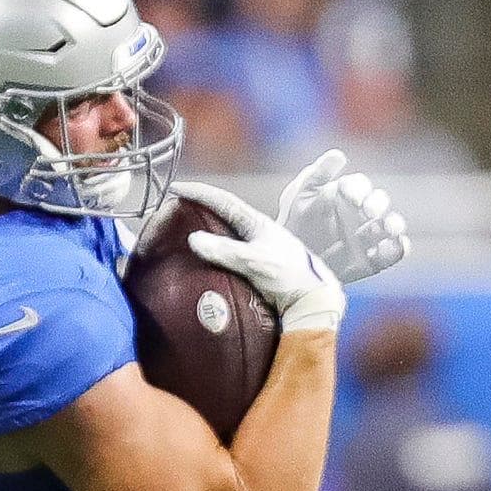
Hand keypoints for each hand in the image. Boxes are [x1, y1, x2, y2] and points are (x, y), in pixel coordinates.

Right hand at [170, 181, 344, 332]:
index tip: (176, 188)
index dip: (198, 193)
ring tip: (188, 230)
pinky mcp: (261, 264)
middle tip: (178, 207)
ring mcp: (260, 247)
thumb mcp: (255, 262)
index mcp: (258, 223)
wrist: (314, 301)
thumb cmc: (290, 278)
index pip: (223, 201)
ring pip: (228, 232)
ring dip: (209, 228)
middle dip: (201, 207)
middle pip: (225, 213)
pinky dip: (217, 249)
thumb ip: (225, 251)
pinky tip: (209, 258)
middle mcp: (259, 231)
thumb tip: (193, 239)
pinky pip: (232, 250)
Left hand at [275, 149, 409, 284]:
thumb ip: (316, 175)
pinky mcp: (373, 259)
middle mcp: (361, 213)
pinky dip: (399, 247)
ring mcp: (368, 236)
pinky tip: (398, 244)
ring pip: (390, 225)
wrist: (291, 262)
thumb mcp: (299, 197)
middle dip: (377, 204)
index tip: (353, 198)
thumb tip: (337, 155)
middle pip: (378, 202)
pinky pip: (392, 252)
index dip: (358, 189)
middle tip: (368, 211)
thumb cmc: (294, 224)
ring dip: (394, 224)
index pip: (358, 185)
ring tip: (390, 228)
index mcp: (344, 194)